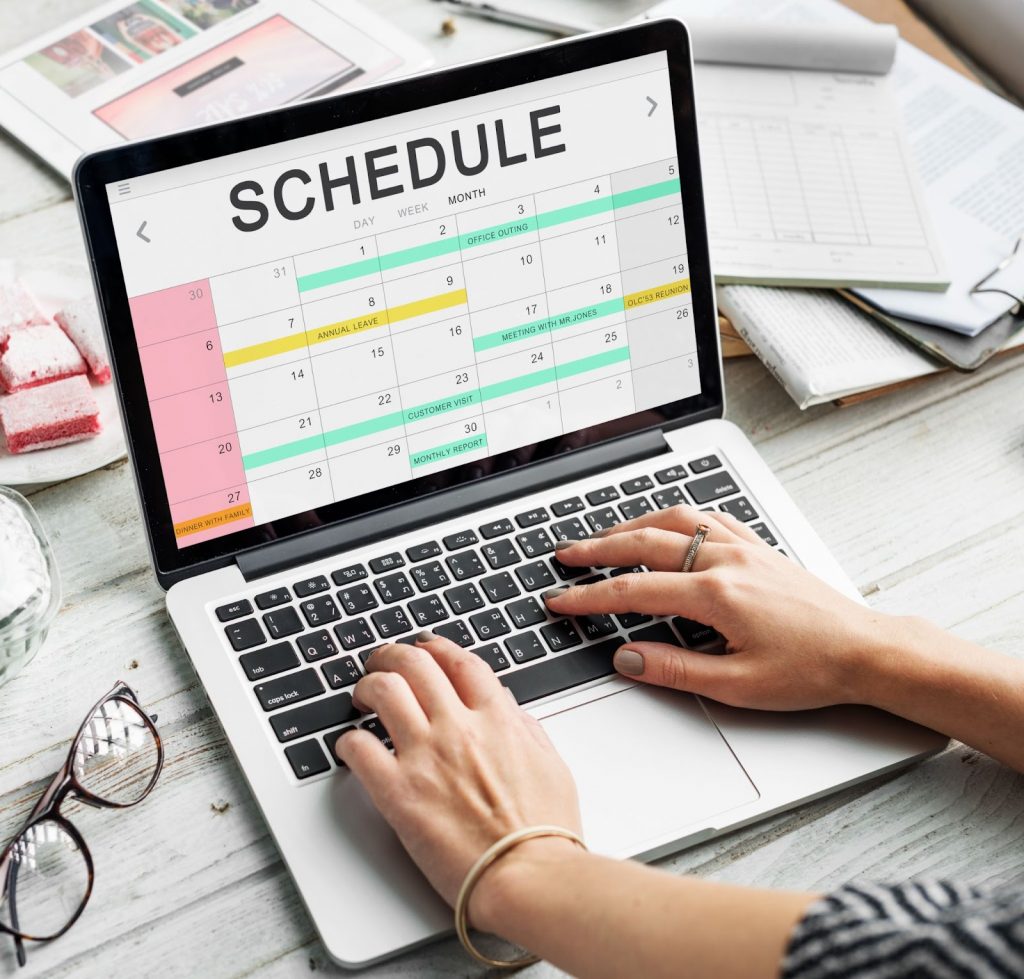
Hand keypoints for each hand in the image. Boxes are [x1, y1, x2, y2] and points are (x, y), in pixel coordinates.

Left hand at [335, 635, 581, 925]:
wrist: (529, 875)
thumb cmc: (544, 833)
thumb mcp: (551, 765)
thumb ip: (526, 730)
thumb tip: (509, 710)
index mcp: (497, 719)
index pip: (459, 661)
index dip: (436, 647)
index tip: (424, 647)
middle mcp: (459, 727)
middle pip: (415, 664)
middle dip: (392, 656)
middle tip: (382, 663)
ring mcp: (426, 756)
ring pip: (383, 691)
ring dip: (368, 686)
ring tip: (362, 696)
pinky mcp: (399, 793)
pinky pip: (359, 748)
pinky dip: (349, 740)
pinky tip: (351, 746)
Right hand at [546, 505, 901, 710]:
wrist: (866, 650)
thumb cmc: (811, 670)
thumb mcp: (737, 685)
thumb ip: (675, 668)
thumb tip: (627, 658)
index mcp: (716, 595)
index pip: (633, 590)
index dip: (589, 596)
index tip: (561, 598)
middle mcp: (726, 561)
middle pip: (644, 543)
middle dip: (597, 548)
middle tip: (565, 555)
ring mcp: (744, 549)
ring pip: (675, 520)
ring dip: (632, 524)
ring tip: (604, 535)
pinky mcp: (760, 548)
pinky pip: (709, 518)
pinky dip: (676, 517)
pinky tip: (667, 524)